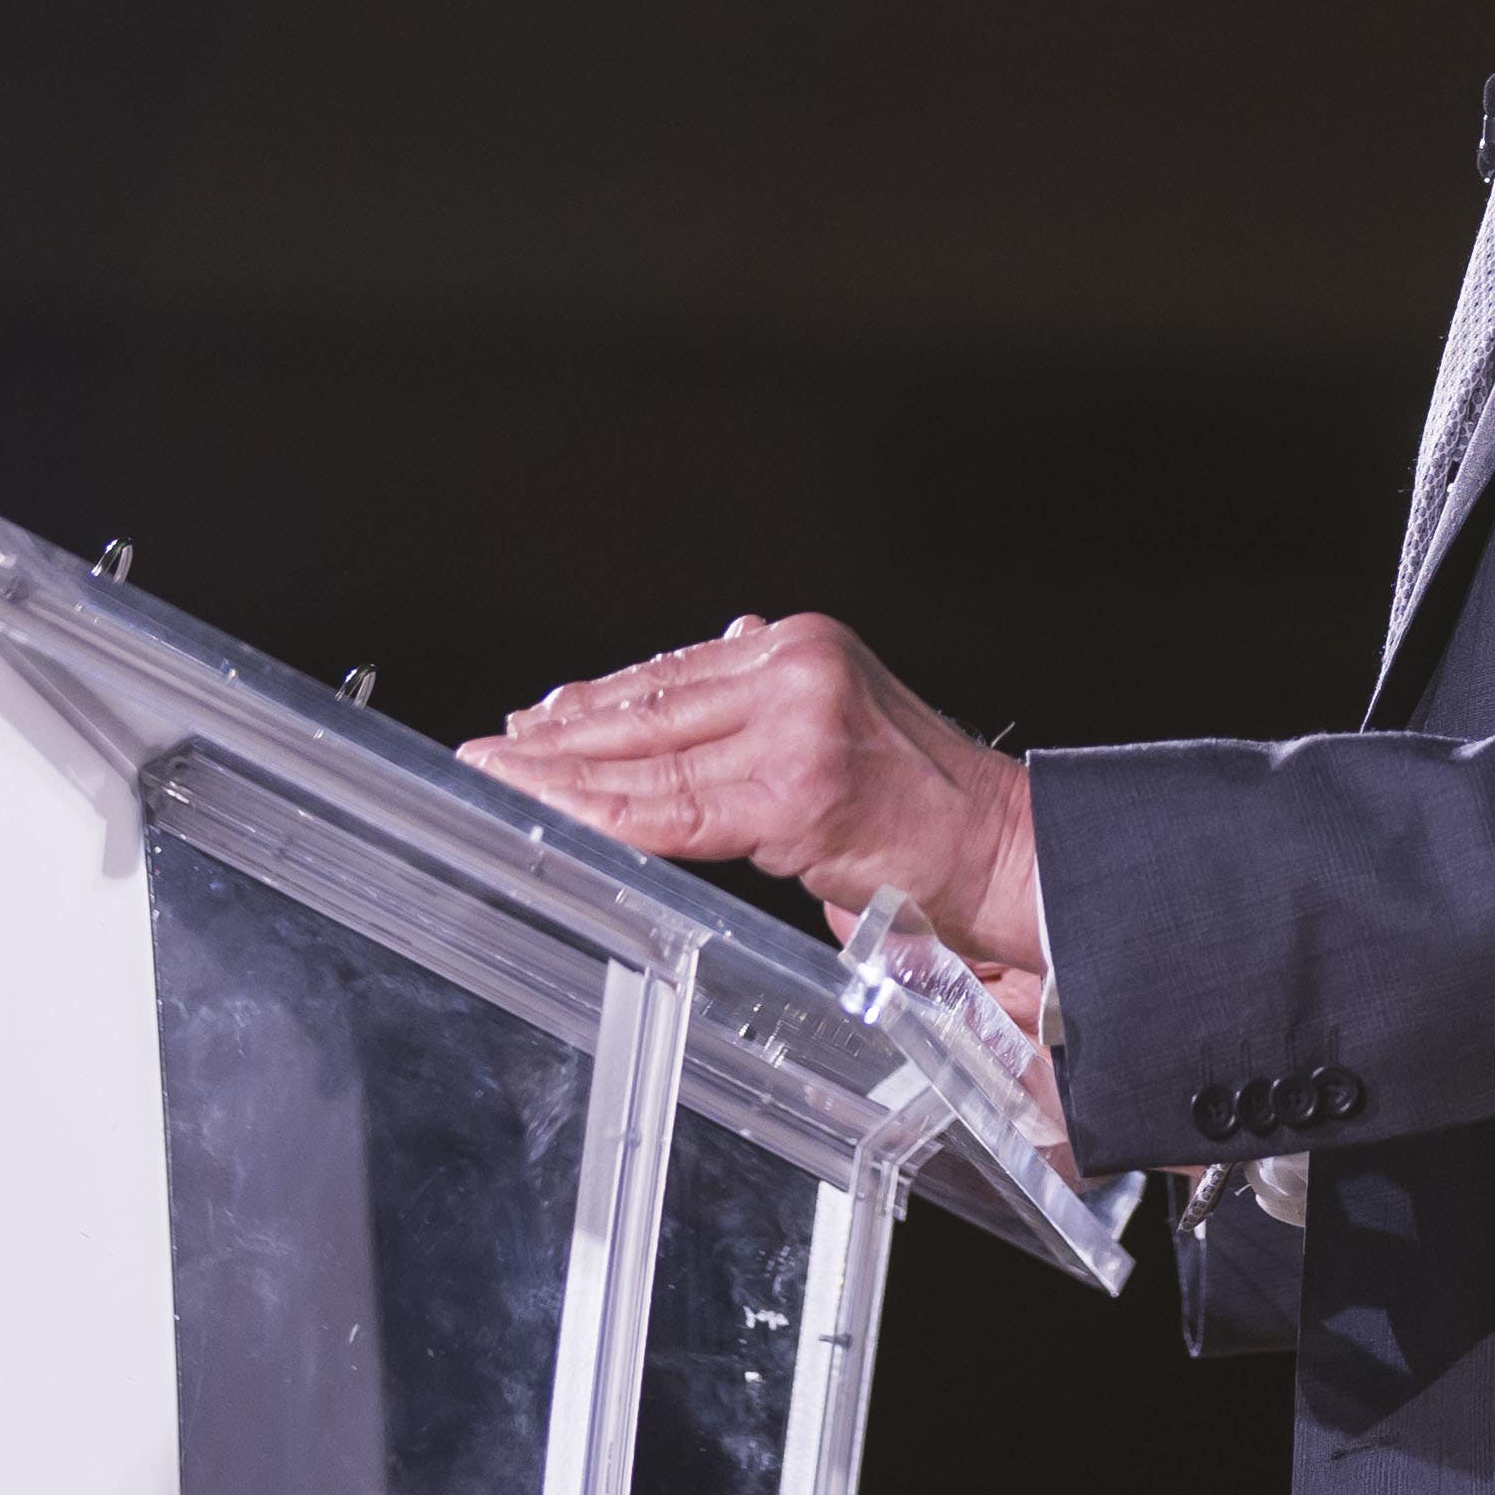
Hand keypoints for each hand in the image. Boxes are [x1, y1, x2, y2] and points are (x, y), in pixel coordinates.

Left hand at [466, 615, 1045, 1003]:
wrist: (1003, 849)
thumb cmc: (925, 805)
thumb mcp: (842, 717)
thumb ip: (767, 697)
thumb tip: (702, 659)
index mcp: (799, 645)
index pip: (672, 673)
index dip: (596, 702)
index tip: (535, 719)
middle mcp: (793, 667)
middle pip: (649, 706)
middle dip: (561, 735)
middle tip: (491, 750)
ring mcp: (794, 727)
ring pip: (650, 758)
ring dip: (562, 775)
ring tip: (500, 780)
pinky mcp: (793, 795)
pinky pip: (674, 811)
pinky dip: (606, 815)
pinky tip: (557, 815)